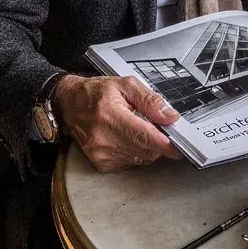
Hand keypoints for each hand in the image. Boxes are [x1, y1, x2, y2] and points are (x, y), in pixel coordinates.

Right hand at [53, 74, 179, 170]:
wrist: (68, 104)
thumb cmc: (95, 93)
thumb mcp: (124, 85)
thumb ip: (149, 100)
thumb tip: (169, 116)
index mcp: (111, 115)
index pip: (144, 136)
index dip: (165, 144)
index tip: (179, 147)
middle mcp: (104, 138)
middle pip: (145, 150)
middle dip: (158, 142)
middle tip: (157, 128)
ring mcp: (101, 154)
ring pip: (140, 158)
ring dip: (146, 147)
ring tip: (136, 128)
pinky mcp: (100, 164)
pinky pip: (129, 163)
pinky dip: (135, 152)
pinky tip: (126, 138)